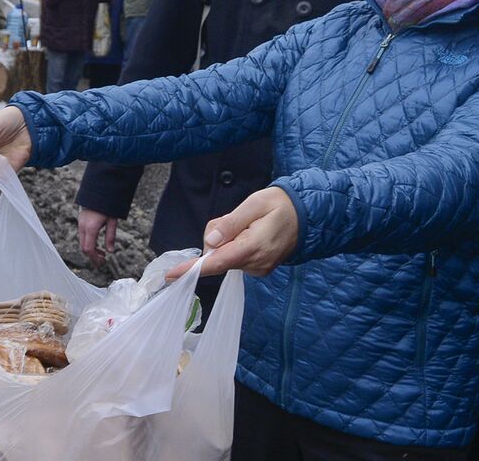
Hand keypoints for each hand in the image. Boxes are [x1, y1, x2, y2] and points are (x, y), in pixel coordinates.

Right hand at [77, 209, 118, 265]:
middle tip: (102, 260)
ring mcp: (80, 223)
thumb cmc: (107, 205)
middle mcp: (83, 226)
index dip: (94, 258)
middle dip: (92, 256)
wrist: (99, 191)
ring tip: (101, 253)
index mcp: (91, 227)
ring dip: (91, 250)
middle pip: (84, 247)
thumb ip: (111, 237)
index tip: (101, 263)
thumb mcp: (112, 221)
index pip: (89, 249)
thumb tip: (110, 251)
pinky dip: (88, 243)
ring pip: (82, 242)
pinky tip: (96, 244)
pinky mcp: (81, 221)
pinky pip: (82, 236)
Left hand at [166, 186, 299, 280]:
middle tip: (235, 217)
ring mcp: (257, 269)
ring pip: (225, 257)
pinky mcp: (258, 269)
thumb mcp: (254, 204)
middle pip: (217, 257)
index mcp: (253, 247)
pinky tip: (249, 233)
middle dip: (216, 238)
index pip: (216, 262)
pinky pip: (235, 258)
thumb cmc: (279, 205)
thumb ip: (231, 222)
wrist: (307, 215)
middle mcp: (255, 264)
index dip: (192, 268)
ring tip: (248, 224)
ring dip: (227, 241)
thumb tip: (210, 240)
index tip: (171, 275)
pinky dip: (234, 246)